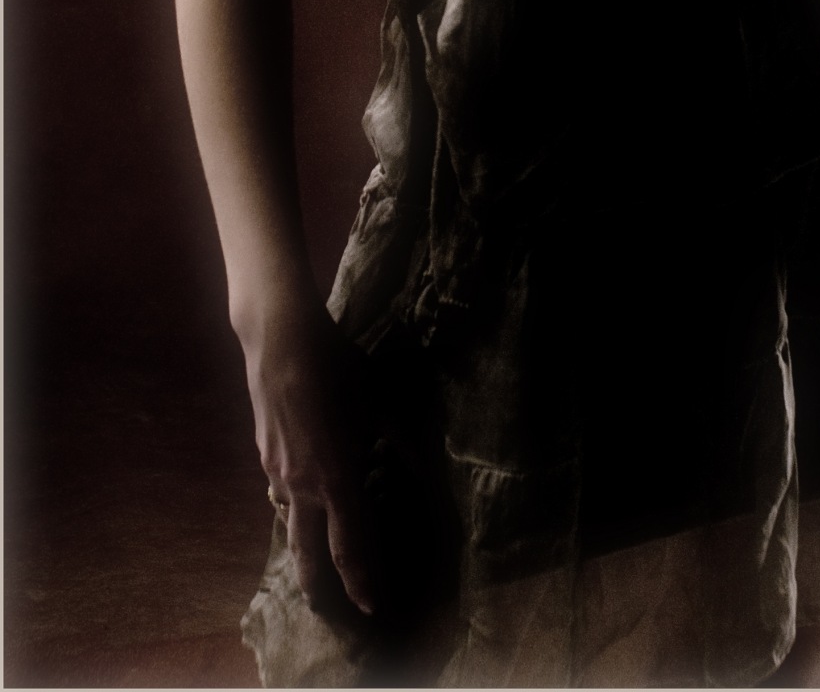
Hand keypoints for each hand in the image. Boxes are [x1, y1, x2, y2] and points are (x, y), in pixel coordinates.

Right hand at [241, 295, 379, 618]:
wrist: (281, 342)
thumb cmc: (337, 368)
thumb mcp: (378, 402)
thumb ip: (399, 440)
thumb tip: (420, 463)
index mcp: (337, 478)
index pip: (351, 546)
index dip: (362, 581)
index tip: (372, 607)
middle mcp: (304, 486)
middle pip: (309, 554)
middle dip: (321, 587)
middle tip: (334, 610)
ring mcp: (279, 473)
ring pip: (292, 523)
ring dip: (305, 546)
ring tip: (318, 559)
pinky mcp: (265, 456)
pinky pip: (281, 494)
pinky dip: (294, 506)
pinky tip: (302, 499)